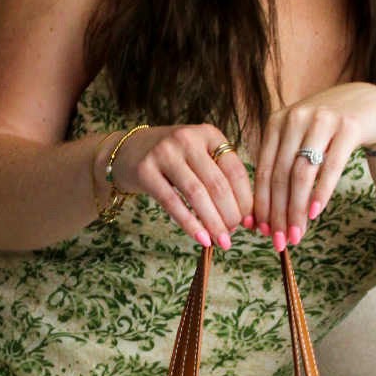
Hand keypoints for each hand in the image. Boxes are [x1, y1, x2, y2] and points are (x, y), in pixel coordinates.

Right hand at [109, 122, 254, 247]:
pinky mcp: (145, 170)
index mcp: (208, 134)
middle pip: (217, 184)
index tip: (248, 223)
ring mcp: (164, 152)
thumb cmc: (172, 160)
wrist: (126, 152)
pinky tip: (201, 238)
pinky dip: (189, 224)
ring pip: (197, 194)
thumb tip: (246, 218)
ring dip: (212, 222)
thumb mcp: (199, 157)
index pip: (235, 170)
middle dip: (229, 215)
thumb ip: (221, 179)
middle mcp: (187, 139)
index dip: (245, 200)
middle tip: (232, 236)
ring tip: (221, 242)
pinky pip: (172, 202)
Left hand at [251, 84, 375, 248]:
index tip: (261, 231)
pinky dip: (321, 192)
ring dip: (297, 209)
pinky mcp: (348, 127)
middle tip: (280, 241)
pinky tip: (315, 213)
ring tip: (297, 234)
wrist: (368, 104)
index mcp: (277, 122)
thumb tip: (264, 218)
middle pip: (281, 175)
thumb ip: (282, 167)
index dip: (261, 203)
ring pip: (302, 173)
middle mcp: (296, 118)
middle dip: (278, 213)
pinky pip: (331, 166)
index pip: (265, 170)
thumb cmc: (327, 131)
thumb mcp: (299, 140)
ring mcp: (322, 120)